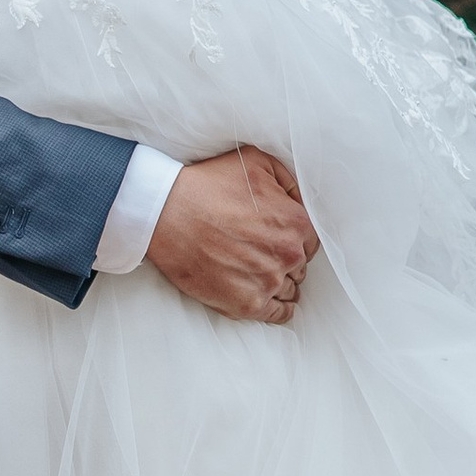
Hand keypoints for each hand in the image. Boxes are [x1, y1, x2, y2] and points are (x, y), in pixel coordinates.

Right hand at [146, 147, 319, 325]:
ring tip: (264, 276)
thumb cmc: (209, 185)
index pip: (310, 240)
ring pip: (290, 290)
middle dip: (286, 260)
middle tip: (264, 253)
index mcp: (297, 223)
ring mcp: (268, 282)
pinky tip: (273, 302)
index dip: (294, 238)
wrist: (166, 213)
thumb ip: (288, 182)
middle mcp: (288, 256)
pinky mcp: (246, 304)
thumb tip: (300, 200)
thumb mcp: (256, 162)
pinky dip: (279, 309)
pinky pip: (278, 314)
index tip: (278, 238)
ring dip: (282, 283)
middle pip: (299, 265)